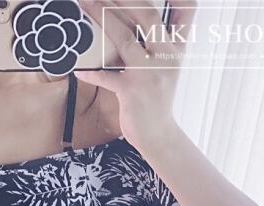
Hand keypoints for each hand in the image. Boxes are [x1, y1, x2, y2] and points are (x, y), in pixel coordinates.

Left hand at [75, 0, 196, 149]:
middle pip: (147, 16)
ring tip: (85, 4)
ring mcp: (149, 74)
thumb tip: (132, 22)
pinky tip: (78, 69)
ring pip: (124, 39)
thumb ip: (156, 45)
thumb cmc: (156, 99)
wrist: (158, 135)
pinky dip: (91, 72)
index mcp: (176, 49)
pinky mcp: (132, 91)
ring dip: (102, 18)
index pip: (185, 12)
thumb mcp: (165, 69)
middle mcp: (166, 57)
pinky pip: (107, 77)